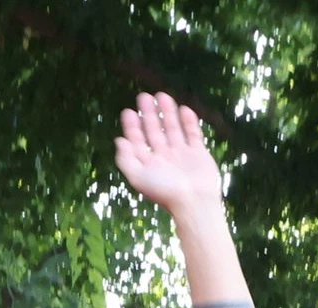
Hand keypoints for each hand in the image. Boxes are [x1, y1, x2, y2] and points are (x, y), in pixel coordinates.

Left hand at [112, 91, 227, 213]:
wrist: (194, 202)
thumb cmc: (165, 192)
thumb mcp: (138, 177)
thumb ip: (126, 159)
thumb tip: (119, 140)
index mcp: (149, 163)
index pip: (138, 141)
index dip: (133, 126)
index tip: (128, 111)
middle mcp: (164, 157)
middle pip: (154, 131)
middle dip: (149, 114)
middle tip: (144, 97)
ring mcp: (182, 154)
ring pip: (173, 129)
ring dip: (167, 113)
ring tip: (162, 96)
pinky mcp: (198, 154)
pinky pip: (193, 134)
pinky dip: (189, 122)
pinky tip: (184, 109)